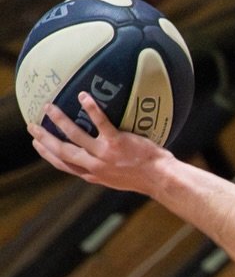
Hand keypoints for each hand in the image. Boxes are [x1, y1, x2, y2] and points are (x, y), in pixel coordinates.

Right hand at [29, 95, 173, 192]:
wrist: (162, 180)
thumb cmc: (144, 177)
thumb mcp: (118, 179)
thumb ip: (104, 170)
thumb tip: (95, 162)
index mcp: (94, 175)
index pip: (64, 166)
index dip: (48, 155)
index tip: (38, 145)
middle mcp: (95, 167)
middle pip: (62, 152)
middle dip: (45, 138)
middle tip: (32, 126)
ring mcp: (105, 155)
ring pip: (75, 136)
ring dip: (59, 120)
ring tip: (49, 106)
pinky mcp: (117, 143)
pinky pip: (101, 123)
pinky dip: (91, 109)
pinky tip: (83, 96)